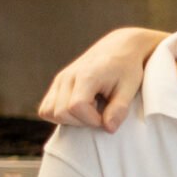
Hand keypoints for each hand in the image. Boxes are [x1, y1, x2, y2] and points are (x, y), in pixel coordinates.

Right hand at [38, 27, 166, 130]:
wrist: (118, 48)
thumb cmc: (126, 67)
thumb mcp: (129, 88)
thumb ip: (119, 109)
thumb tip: (108, 128)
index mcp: (86, 75)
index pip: (76, 106)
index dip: (92, 119)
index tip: (107, 118)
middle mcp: (68, 76)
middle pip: (61, 112)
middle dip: (82, 122)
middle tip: (100, 113)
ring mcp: (59, 79)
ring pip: (48, 112)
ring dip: (69, 120)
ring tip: (90, 110)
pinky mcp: (57, 84)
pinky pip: (46, 108)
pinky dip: (60, 115)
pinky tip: (79, 110)